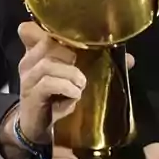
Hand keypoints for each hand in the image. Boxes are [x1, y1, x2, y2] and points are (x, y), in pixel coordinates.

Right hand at [13, 22, 85, 145]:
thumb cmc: (56, 99)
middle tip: (81, 66)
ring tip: (81, 84)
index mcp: (37, 53)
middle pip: (48, 43)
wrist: (37, 129)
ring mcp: (28, 79)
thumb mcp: (71, 79)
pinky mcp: (31, 96)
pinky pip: (48, 84)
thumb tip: (129, 59)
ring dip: (71, 74)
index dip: (57, 31)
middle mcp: (29, 62)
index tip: (77, 42)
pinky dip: (66, 88)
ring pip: (48, 65)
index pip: (36, 29)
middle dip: (71, 52)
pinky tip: (75, 96)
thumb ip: (95, 65)